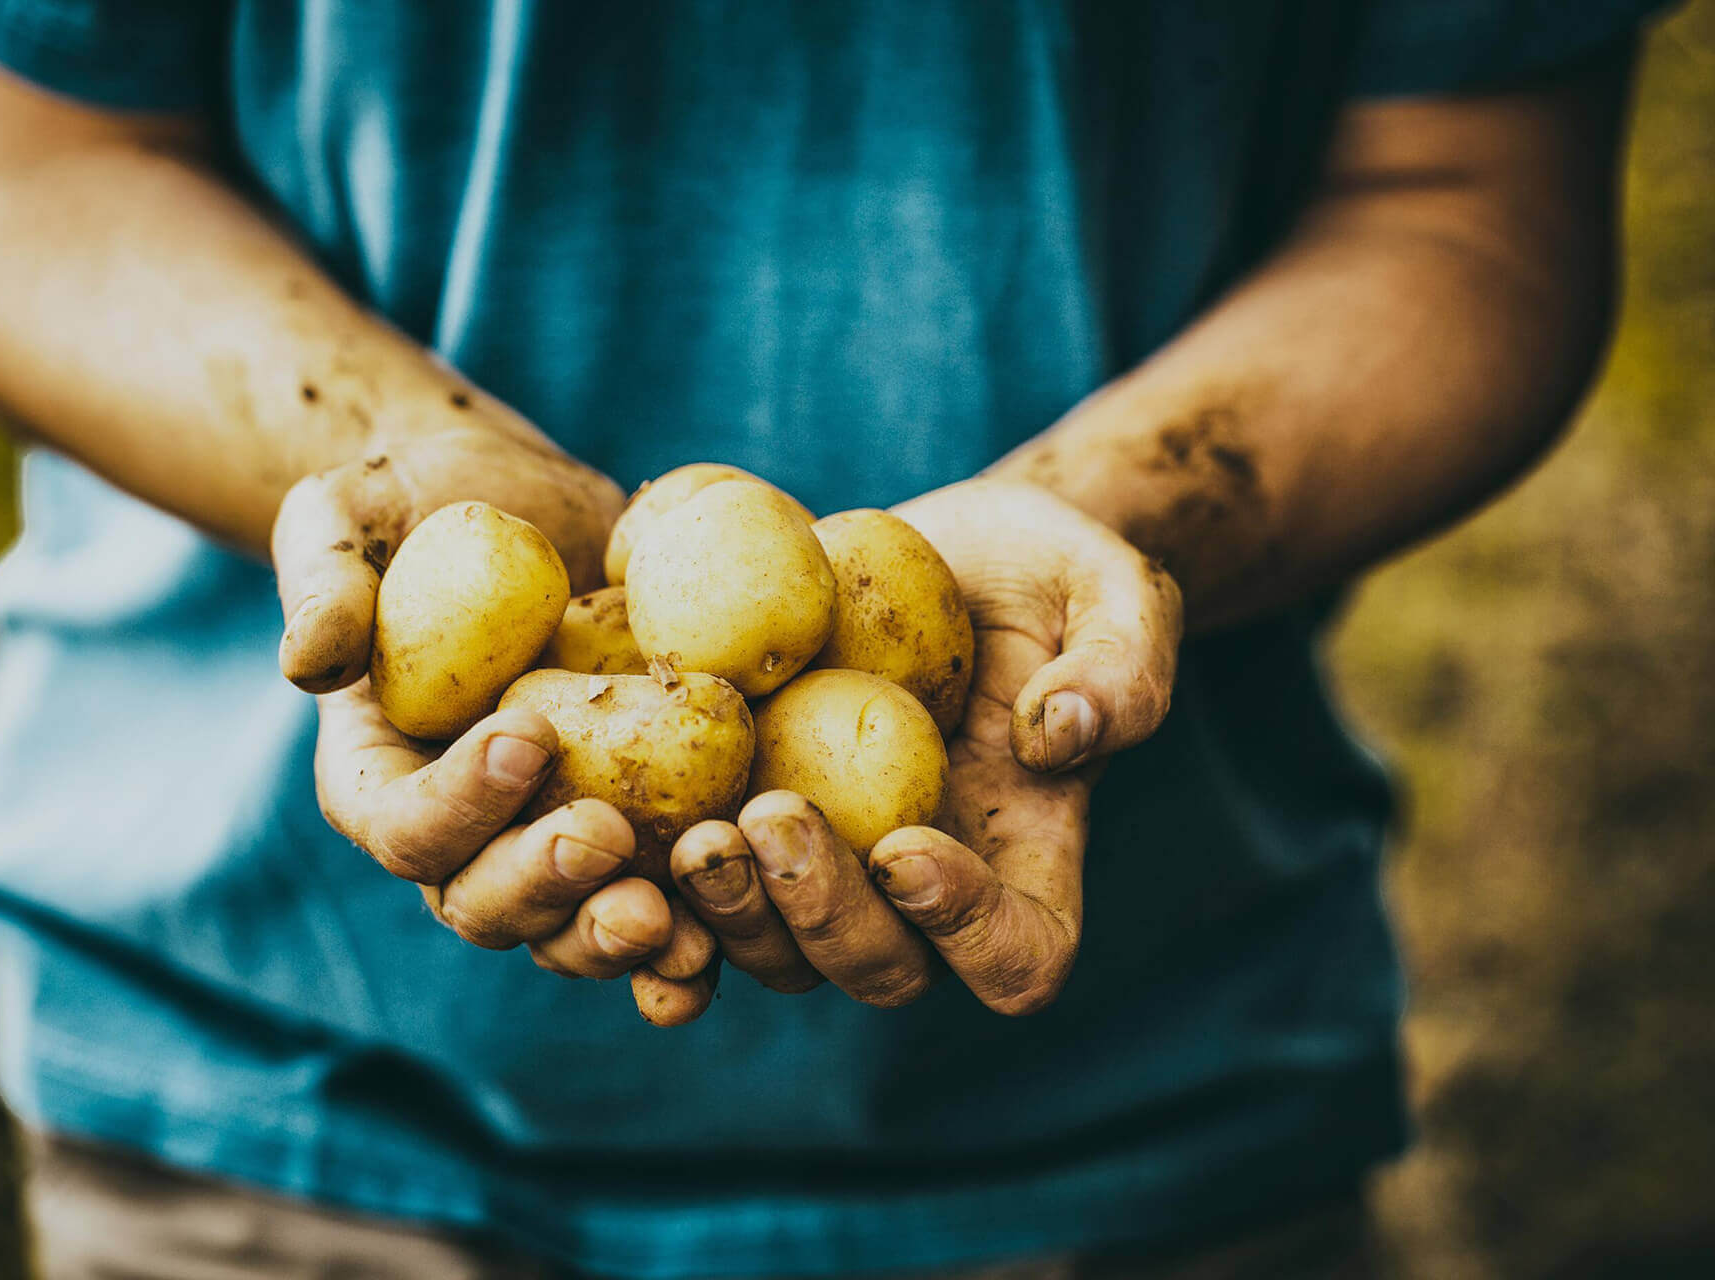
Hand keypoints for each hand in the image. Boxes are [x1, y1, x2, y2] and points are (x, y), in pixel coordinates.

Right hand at [274, 423, 688, 986]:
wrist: (518, 507)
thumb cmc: (410, 503)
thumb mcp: (345, 517)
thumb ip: (324, 581)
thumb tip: (308, 662)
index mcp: (379, 778)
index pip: (405, 824)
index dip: (459, 802)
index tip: (527, 736)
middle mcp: (461, 834)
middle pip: (485, 903)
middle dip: (545, 889)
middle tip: (607, 840)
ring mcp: (548, 840)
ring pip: (572, 929)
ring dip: (621, 938)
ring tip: (679, 923)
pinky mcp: (634, 825)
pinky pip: (662, 899)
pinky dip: (697, 926)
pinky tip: (739, 924)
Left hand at [670, 479, 1181, 1013]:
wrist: (946, 549)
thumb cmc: (1048, 571)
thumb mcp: (1114, 587)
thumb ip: (1121, 664)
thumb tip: (1058, 735)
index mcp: (1025, 859)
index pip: (1018, 955)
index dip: (966, 934)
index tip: (909, 847)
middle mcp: (922, 896)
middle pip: (880, 969)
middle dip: (819, 914)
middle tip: (771, 816)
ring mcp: (830, 871)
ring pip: (776, 953)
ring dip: (730, 911)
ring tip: (691, 827)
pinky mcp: (747, 828)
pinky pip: (694, 896)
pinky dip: (652, 896)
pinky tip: (609, 846)